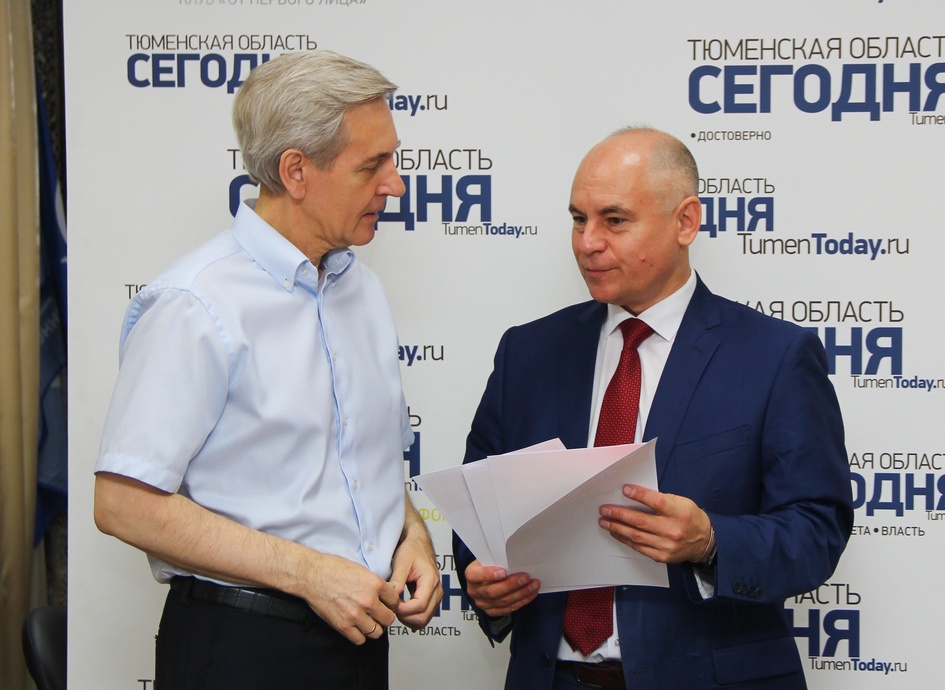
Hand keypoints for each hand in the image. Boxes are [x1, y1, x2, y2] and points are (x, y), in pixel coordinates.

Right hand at [302, 553, 400, 644]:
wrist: (312, 575)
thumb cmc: (334, 568)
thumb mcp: (362, 570)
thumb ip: (377, 583)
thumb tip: (389, 592)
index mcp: (375, 584)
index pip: (395, 601)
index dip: (392, 602)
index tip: (387, 603)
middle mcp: (368, 600)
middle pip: (389, 619)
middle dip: (385, 616)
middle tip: (379, 613)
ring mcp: (355, 615)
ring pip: (377, 632)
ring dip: (374, 627)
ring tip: (368, 621)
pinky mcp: (342, 625)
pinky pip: (360, 639)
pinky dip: (360, 635)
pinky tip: (357, 627)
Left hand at [389, 531, 442, 629]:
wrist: (418, 543)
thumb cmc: (411, 549)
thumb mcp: (401, 562)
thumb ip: (397, 580)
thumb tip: (391, 597)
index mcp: (431, 580)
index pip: (420, 605)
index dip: (404, 610)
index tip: (392, 605)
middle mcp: (437, 590)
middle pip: (423, 617)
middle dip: (405, 617)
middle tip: (392, 608)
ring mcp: (436, 596)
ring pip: (424, 619)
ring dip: (408, 619)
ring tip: (396, 607)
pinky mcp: (432, 598)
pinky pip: (424, 615)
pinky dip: (412, 616)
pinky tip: (402, 608)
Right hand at [464, 560, 539, 617]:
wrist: (482, 579)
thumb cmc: (488, 566)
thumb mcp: (488, 558)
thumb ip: (497, 560)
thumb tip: (515, 559)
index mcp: (471, 575)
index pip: (476, 575)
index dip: (489, 574)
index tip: (503, 572)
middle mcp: (474, 591)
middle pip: (493, 591)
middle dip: (511, 585)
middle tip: (525, 577)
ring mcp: (483, 603)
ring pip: (503, 601)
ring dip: (521, 593)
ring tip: (533, 585)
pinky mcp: (492, 611)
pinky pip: (508, 609)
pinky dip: (521, 601)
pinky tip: (530, 594)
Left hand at [598, 484, 712, 563]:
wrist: (704, 541)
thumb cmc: (689, 517)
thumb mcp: (681, 502)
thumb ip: (661, 499)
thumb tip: (635, 495)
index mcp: (678, 513)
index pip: (656, 502)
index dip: (640, 495)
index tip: (625, 490)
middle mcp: (672, 530)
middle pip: (641, 521)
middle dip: (619, 515)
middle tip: (605, 510)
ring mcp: (666, 545)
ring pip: (636, 536)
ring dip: (617, 528)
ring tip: (605, 521)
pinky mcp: (662, 556)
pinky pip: (639, 547)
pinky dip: (625, 539)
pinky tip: (616, 532)